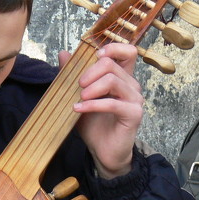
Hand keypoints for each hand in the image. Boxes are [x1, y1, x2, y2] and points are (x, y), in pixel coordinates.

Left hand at [59, 43, 142, 178]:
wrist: (102, 151)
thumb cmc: (94, 125)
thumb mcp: (79, 96)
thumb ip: (73, 75)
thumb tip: (63, 53)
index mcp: (122, 77)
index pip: (128, 51)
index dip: (112, 48)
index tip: (94, 56)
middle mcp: (132, 86)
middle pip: (112, 64)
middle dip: (90, 72)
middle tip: (78, 85)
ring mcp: (135, 100)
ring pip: (113, 80)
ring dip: (91, 88)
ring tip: (79, 98)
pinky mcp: (133, 114)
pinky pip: (112, 103)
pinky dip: (92, 105)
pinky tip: (78, 109)